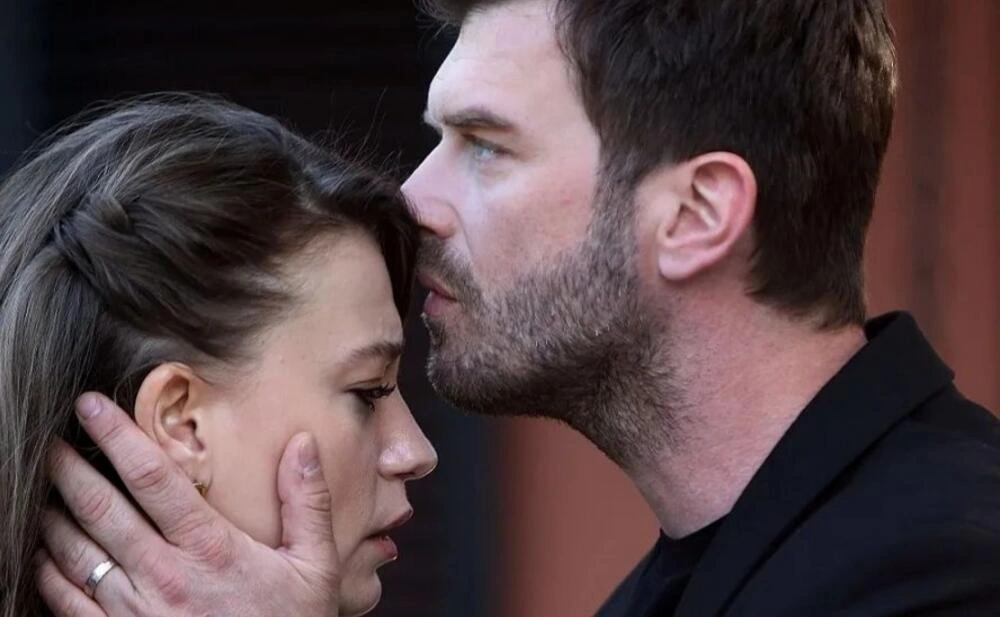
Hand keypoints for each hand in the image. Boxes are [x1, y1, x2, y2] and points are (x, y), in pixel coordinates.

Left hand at [36, 392, 339, 616]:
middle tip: (49, 440)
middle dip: (69, 469)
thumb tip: (302, 443)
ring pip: (77, 554)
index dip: (118, 436)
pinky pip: (69, 603)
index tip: (92, 405)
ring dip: (54, 516)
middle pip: (101, 510)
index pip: (152, 478)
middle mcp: (164, 576)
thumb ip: (308, 502)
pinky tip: (44, 553)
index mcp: (210, 548)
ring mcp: (136, 612)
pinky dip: (49, 573)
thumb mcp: (316, 567)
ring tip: (42, 489)